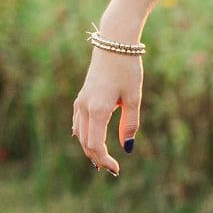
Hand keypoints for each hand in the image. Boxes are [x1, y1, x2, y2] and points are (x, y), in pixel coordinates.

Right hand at [71, 45, 143, 175]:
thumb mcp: (133, 97)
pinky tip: (92, 140)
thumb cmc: (127, 69)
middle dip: (97, 158)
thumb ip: (130, 123)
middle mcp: (85, 107)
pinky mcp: (81, 97)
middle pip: (86, 143)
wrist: (114, 44)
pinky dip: (84, 136)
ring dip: (89, 148)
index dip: (105, 160)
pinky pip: (78, 123)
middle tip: (111, 169)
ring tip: (102, 159)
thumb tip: (127, 147)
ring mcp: (81, 102)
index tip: (117, 169)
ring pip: (80, 134)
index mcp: (98, 110)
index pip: (96, 145)